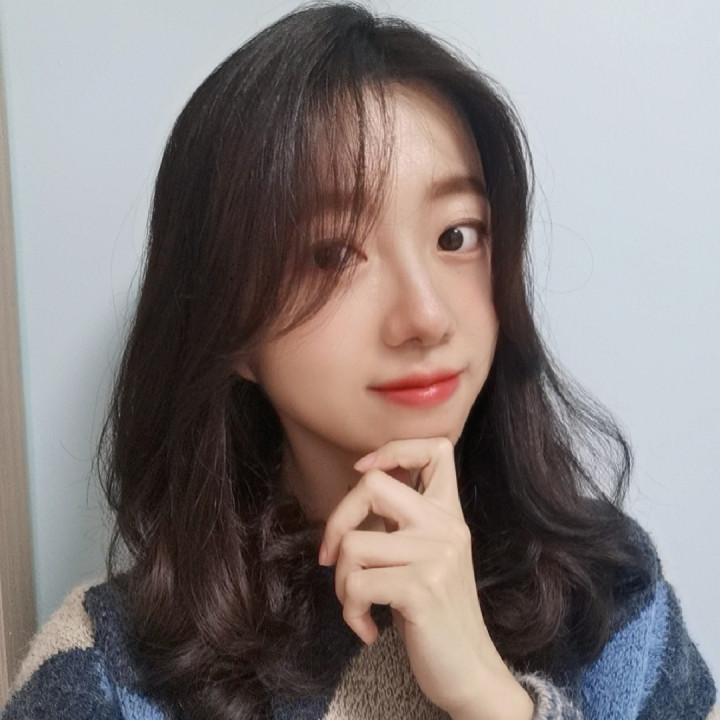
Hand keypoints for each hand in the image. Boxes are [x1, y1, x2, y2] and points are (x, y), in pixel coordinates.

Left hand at [319, 438, 532, 719]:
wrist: (469, 672)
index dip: (392, 449)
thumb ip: (406, 524)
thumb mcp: (431, 558)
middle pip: (372, 485)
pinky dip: (349, 612)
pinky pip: (355, 585)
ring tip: (357, 604)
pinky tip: (367, 628)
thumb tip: (358, 492)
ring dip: (341, 582)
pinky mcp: (421, 588)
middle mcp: (447, 527)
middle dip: (337, 521)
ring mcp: (437, 555)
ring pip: (353, 544)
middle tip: (331, 557)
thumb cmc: (437, 615)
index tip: (363, 472)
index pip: (436, 449)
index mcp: (449, 515)